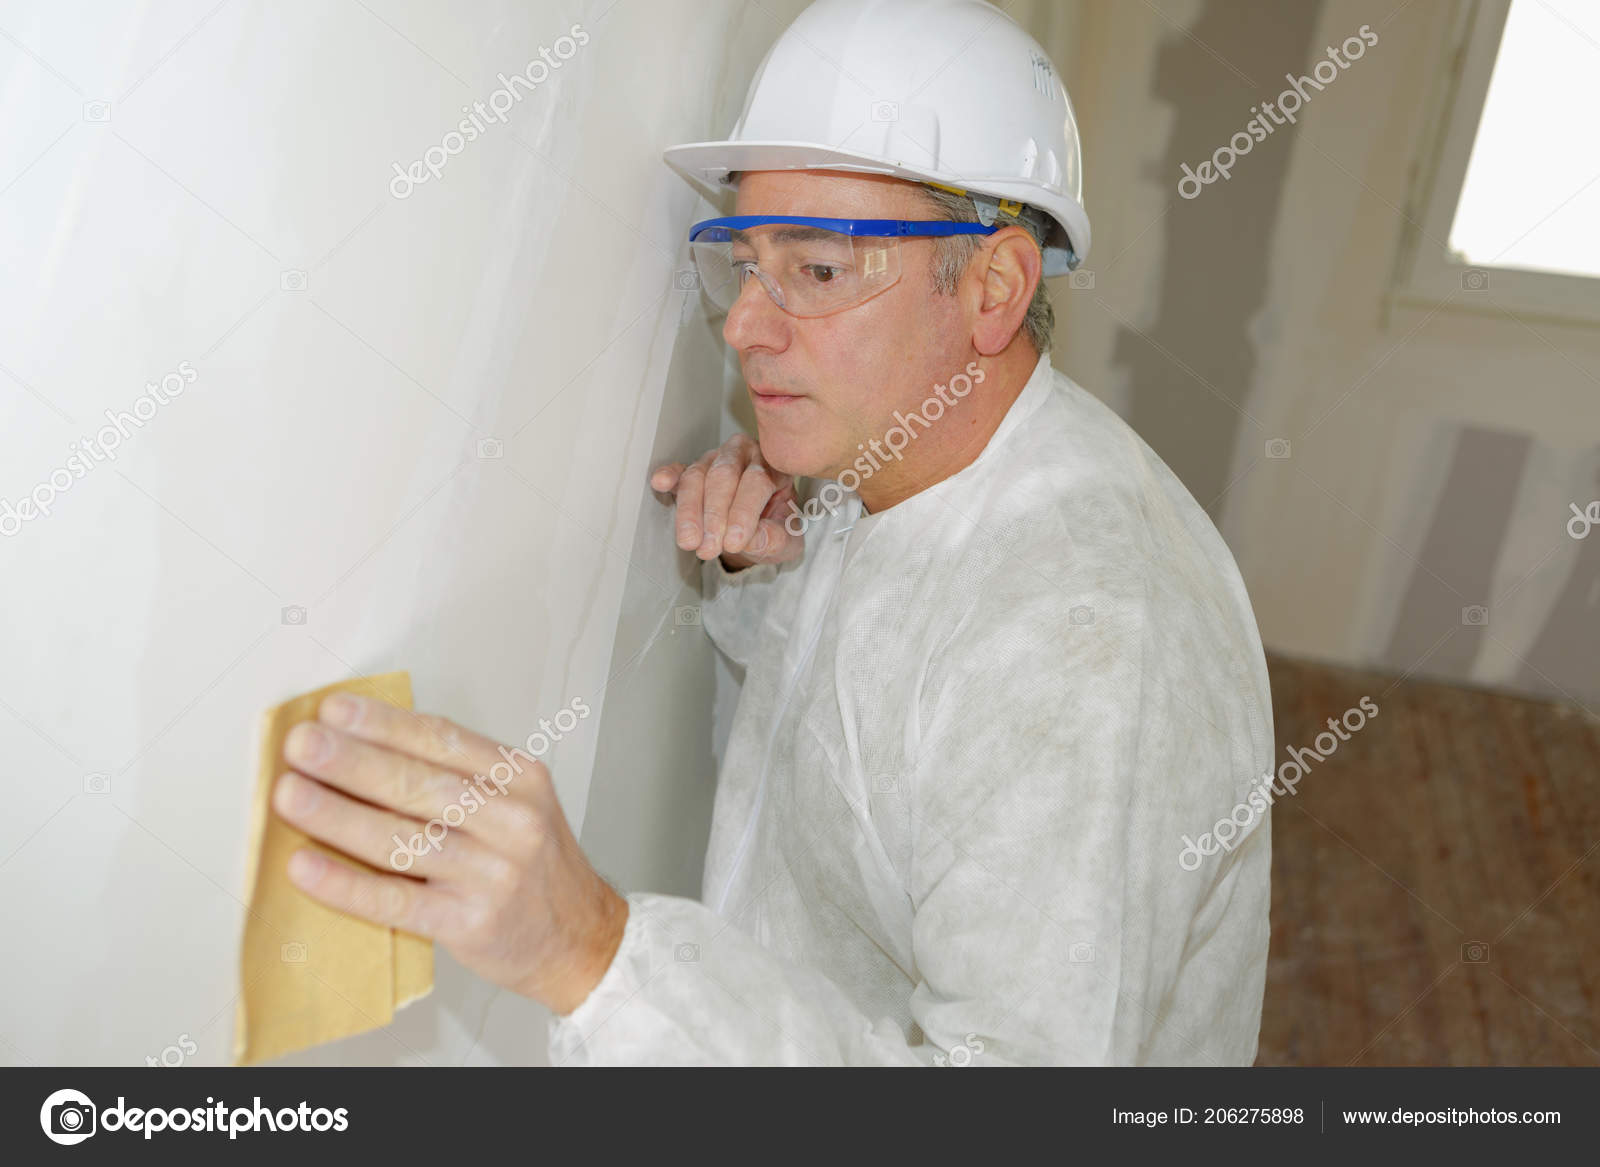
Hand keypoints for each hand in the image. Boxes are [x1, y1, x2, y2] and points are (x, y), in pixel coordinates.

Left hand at [273, 693, 627, 1015]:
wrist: (578, 938)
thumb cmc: (534, 867)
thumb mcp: (516, 804)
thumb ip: (457, 778)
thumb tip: (364, 750)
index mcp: (520, 778)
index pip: (443, 739)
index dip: (384, 723)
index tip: (335, 710)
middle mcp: (511, 821)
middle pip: (418, 784)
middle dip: (351, 760)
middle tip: (301, 744)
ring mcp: (492, 874)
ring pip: (401, 839)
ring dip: (337, 815)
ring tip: (290, 795)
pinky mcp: (469, 924)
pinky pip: (395, 901)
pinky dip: (344, 884)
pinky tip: (306, 867)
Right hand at [650, 434, 803, 568]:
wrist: (758, 529)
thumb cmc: (775, 528)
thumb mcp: (786, 541)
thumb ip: (776, 539)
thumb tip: (754, 540)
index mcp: (773, 465)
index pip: (756, 482)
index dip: (743, 513)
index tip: (735, 542)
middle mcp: (743, 455)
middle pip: (723, 476)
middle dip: (714, 515)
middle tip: (709, 547)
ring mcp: (715, 459)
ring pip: (697, 476)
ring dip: (690, 511)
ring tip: (690, 541)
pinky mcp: (692, 470)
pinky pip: (679, 471)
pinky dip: (669, 476)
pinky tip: (661, 483)